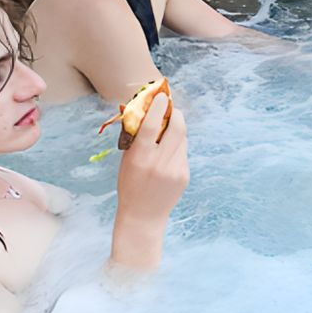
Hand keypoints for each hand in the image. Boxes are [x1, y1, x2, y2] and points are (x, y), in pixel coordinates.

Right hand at [110, 95, 188, 271]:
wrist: (143, 216)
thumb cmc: (130, 185)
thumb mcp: (127, 161)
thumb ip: (136, 138)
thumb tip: (143, 110)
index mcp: (141, 158)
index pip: (152, 125)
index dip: (158, 107)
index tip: (162, 96)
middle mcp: (160, 163)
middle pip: (176, 128)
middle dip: (176, 114)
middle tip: (171, 110)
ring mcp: (175, 170)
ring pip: (182, 139)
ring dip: (176, 130)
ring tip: (166, 133)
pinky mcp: (184, 176)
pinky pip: (183, 153)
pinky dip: (177, 147)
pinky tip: (168, 155)